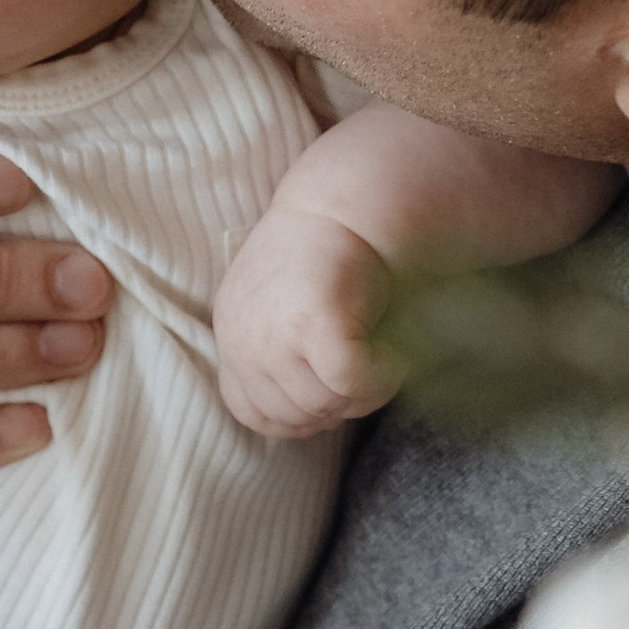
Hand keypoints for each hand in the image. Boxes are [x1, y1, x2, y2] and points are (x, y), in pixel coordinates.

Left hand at [213, 206, 399, 436]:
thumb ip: (279, 357)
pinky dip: (382, 379)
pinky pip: (351, 385)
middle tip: (369, 369)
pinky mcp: (312, 326)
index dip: (300, 419)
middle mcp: (243, 339)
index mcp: (232, 336)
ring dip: (365, 393)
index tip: (335, 398)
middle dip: (340, 404)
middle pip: (297, 415)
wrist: (346, 206)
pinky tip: (395, 356)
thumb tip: (309, 422)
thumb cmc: (326, 258)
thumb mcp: (278, 310)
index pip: (253, 414)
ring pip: (325, 404)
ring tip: (383, 358)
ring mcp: (273, 336)